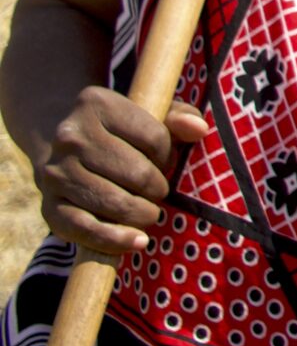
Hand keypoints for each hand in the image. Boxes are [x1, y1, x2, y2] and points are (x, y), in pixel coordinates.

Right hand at [36, 88, 208, 255]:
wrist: (60, 145)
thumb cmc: (119, 131)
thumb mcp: (149, 114)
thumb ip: (179, 117)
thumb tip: (198, 128)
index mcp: (96, 104)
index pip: (155, 138)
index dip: (168, 156)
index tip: (162, 161)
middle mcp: (70, 137)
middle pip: (138, 173)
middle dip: (158, 188)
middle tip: (157, 191)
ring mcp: (55, 173)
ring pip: (115, 203)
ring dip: (142, 214)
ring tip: (148, 211)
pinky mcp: (48, 206)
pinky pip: (85, 229)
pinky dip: (115, 239)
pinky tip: (137, 241)